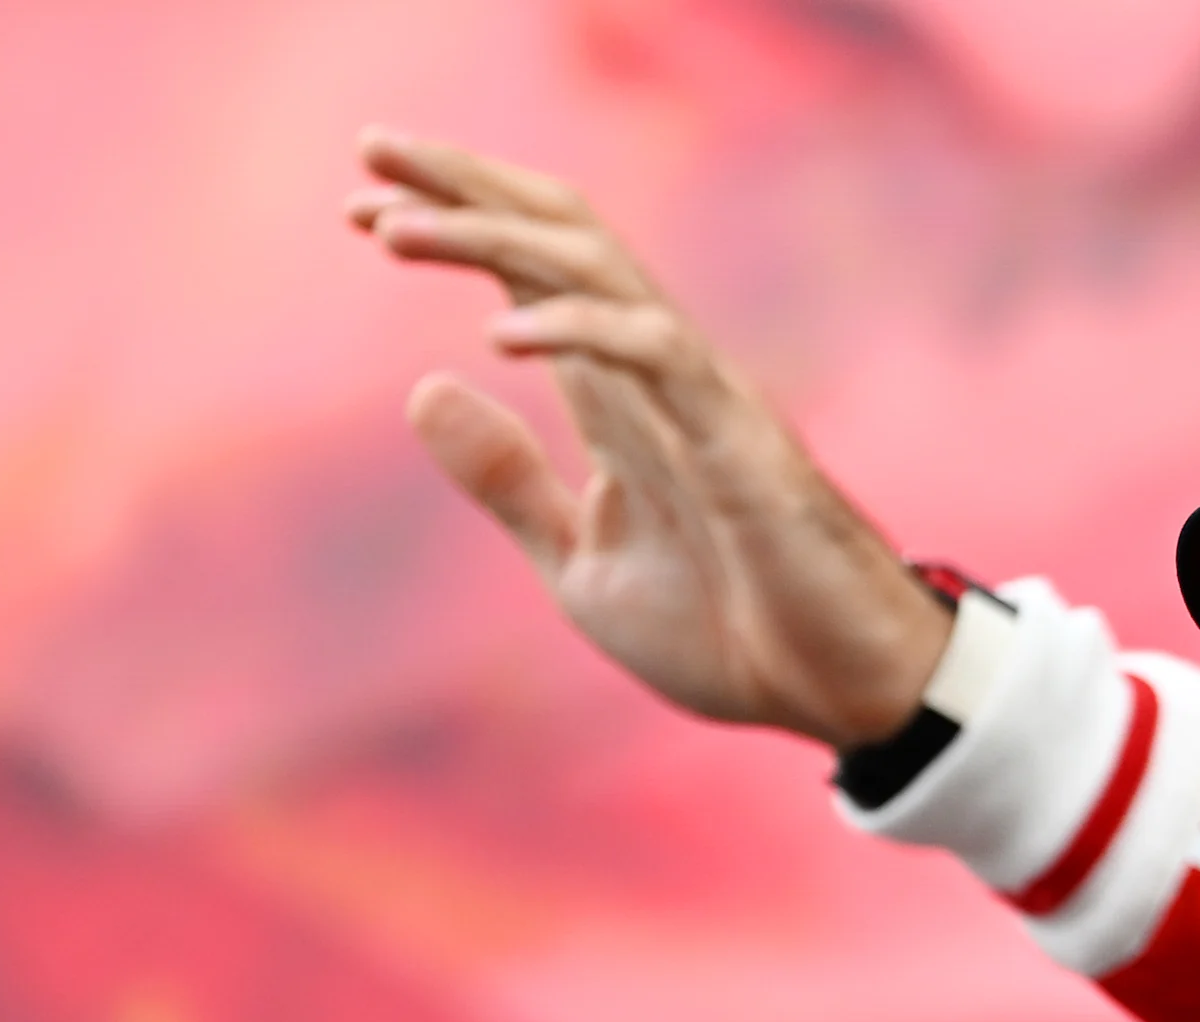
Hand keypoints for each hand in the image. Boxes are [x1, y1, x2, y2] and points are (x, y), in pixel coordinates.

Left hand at [347, 128, 948, 746]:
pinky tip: (499, 336)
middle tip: (370, 148)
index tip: (358, 205)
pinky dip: (579, 329)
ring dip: (495, 235)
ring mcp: (703, 401)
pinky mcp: (740, 444)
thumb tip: (421, 387)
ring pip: (601, 270)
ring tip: (397, 228)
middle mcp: (659, 378)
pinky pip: (658, 353)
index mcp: (620, 402)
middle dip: (466, 184)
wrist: (840, 695)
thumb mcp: (585, 563)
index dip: (453, 225)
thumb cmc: (735, 633)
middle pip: (562, 236)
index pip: (533, 276)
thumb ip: (510, 483)